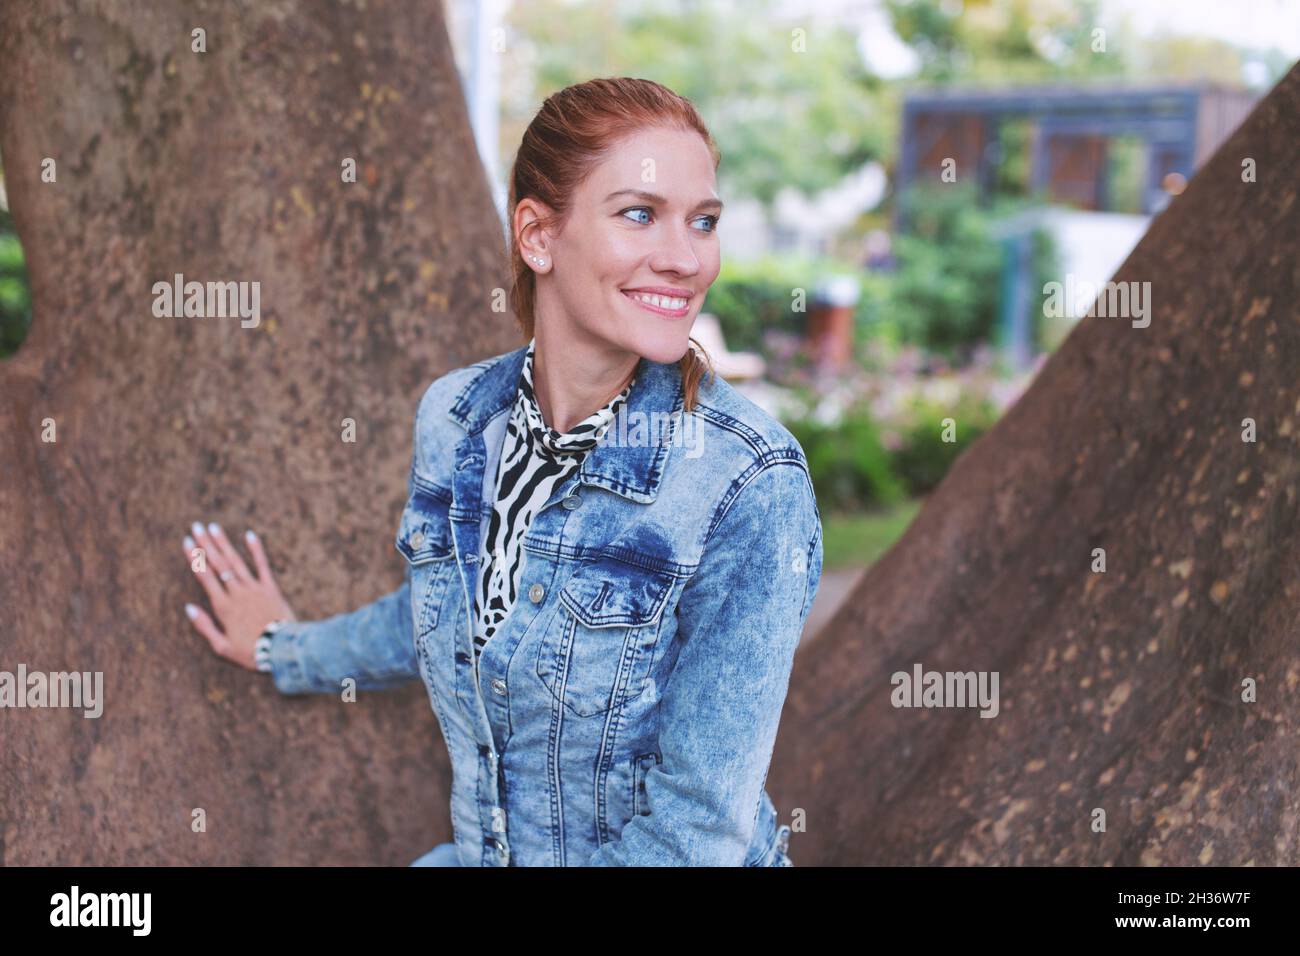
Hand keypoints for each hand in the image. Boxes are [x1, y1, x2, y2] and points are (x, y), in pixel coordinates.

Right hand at [182, 522, 296, 670]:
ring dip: (224, 543)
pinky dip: (256, 550)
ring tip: (214, 527)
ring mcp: (255, 588)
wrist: (283, 650)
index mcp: (223, 607)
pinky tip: (249, 534)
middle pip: (218, 564)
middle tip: (196, 526)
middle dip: (206, 544)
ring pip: (236, 561)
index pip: (205, 577)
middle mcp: (237, 593)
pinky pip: (263, 565)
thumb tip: (189, 607)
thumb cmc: (250, 652)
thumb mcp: (222, 646)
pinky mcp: (271, 588)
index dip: (195, 558)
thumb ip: (205, 626)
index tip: (187, 542)